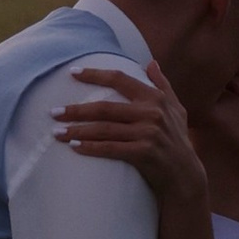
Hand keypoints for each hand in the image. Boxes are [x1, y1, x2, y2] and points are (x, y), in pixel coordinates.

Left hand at [51, 59, 208, 207]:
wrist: (185, 176)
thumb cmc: (177, 140)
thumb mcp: (176, 109)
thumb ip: (163, 84)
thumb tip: (151, 63)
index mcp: (155, 98)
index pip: (120, 79)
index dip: (95, 74)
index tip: (72, 73)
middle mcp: (152, 113)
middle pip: (105, 107)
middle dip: (76, 110)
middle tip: (53, 112)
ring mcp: (148, 133)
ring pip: (104, 129)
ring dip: (77, 130)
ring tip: (56, 132)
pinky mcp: (144, 153)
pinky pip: (110, 148)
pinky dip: (90, 147)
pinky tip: (74, 146)